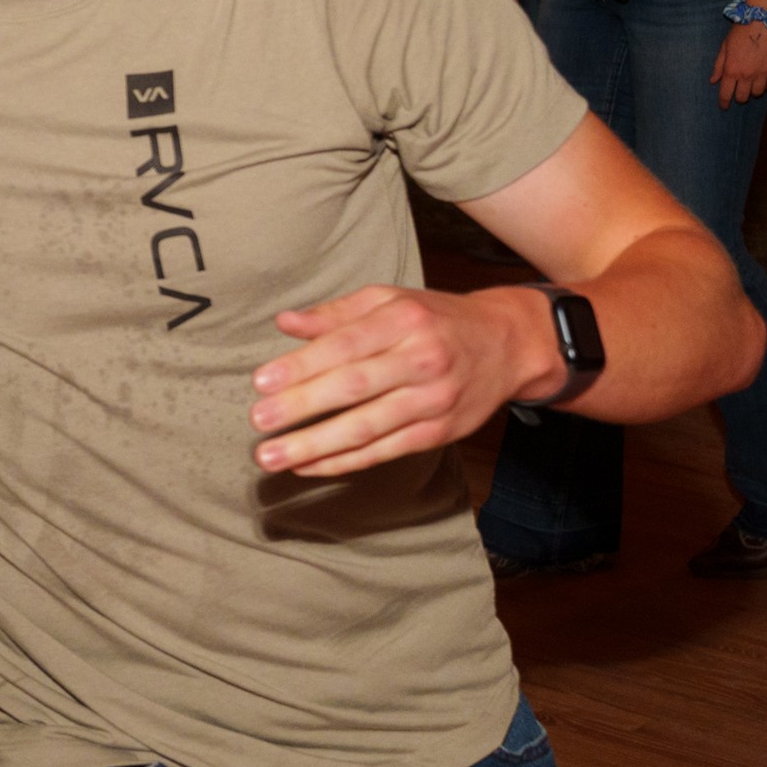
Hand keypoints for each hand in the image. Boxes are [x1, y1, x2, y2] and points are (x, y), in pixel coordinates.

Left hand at [251, 284, 556, 477]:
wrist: (507, 344)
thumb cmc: (436, 319)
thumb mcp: (390, 301)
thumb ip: (336, 314)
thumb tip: (285, 323)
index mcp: (403, 321)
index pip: (345, 346)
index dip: (301, 366)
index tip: (261, 382)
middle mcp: (421, 359)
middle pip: (354, 387)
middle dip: (302, 407)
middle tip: (259, 422)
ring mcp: (433, 400)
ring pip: (367, 427)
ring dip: (315, 445)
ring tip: (272, 456)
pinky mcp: (438, 432)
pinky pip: (384, 451)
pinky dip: (344, 462)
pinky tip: (309, 466)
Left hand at [710, 22, 766, 107]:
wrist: (763, 19)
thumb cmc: (741, 31)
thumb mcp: (725, 47)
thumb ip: (719, 66)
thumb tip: (713, 81)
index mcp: (731, 70)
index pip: (726, 94)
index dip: (724, 103)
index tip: (724, 107)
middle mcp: (747, 75)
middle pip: (743, 97)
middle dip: (739, 97)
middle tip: (739, 91)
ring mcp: (763, 73)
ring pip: (758, 93)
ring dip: (754, 91)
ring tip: (753, 84)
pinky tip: (766, 81)